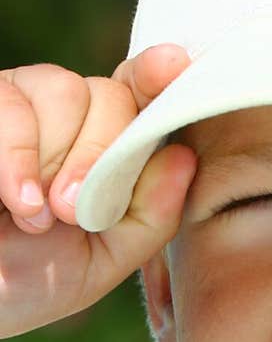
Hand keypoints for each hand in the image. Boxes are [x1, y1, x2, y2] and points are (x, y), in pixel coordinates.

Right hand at [0, 45, 196, 339]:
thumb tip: (184, 156)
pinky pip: (9, 106)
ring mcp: (19, 100)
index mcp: (107, 140)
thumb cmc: (31, 275)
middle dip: (97, 154)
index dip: (156, 74)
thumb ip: (150, 216)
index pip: (141, 91)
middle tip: (71, 211)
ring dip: (53, 160)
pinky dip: (17, 158)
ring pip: (62, 91)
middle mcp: (67, 110)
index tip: (172, 66)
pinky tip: (15, 201)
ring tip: (35, 217)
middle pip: (109, 94)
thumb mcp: (103, 259)